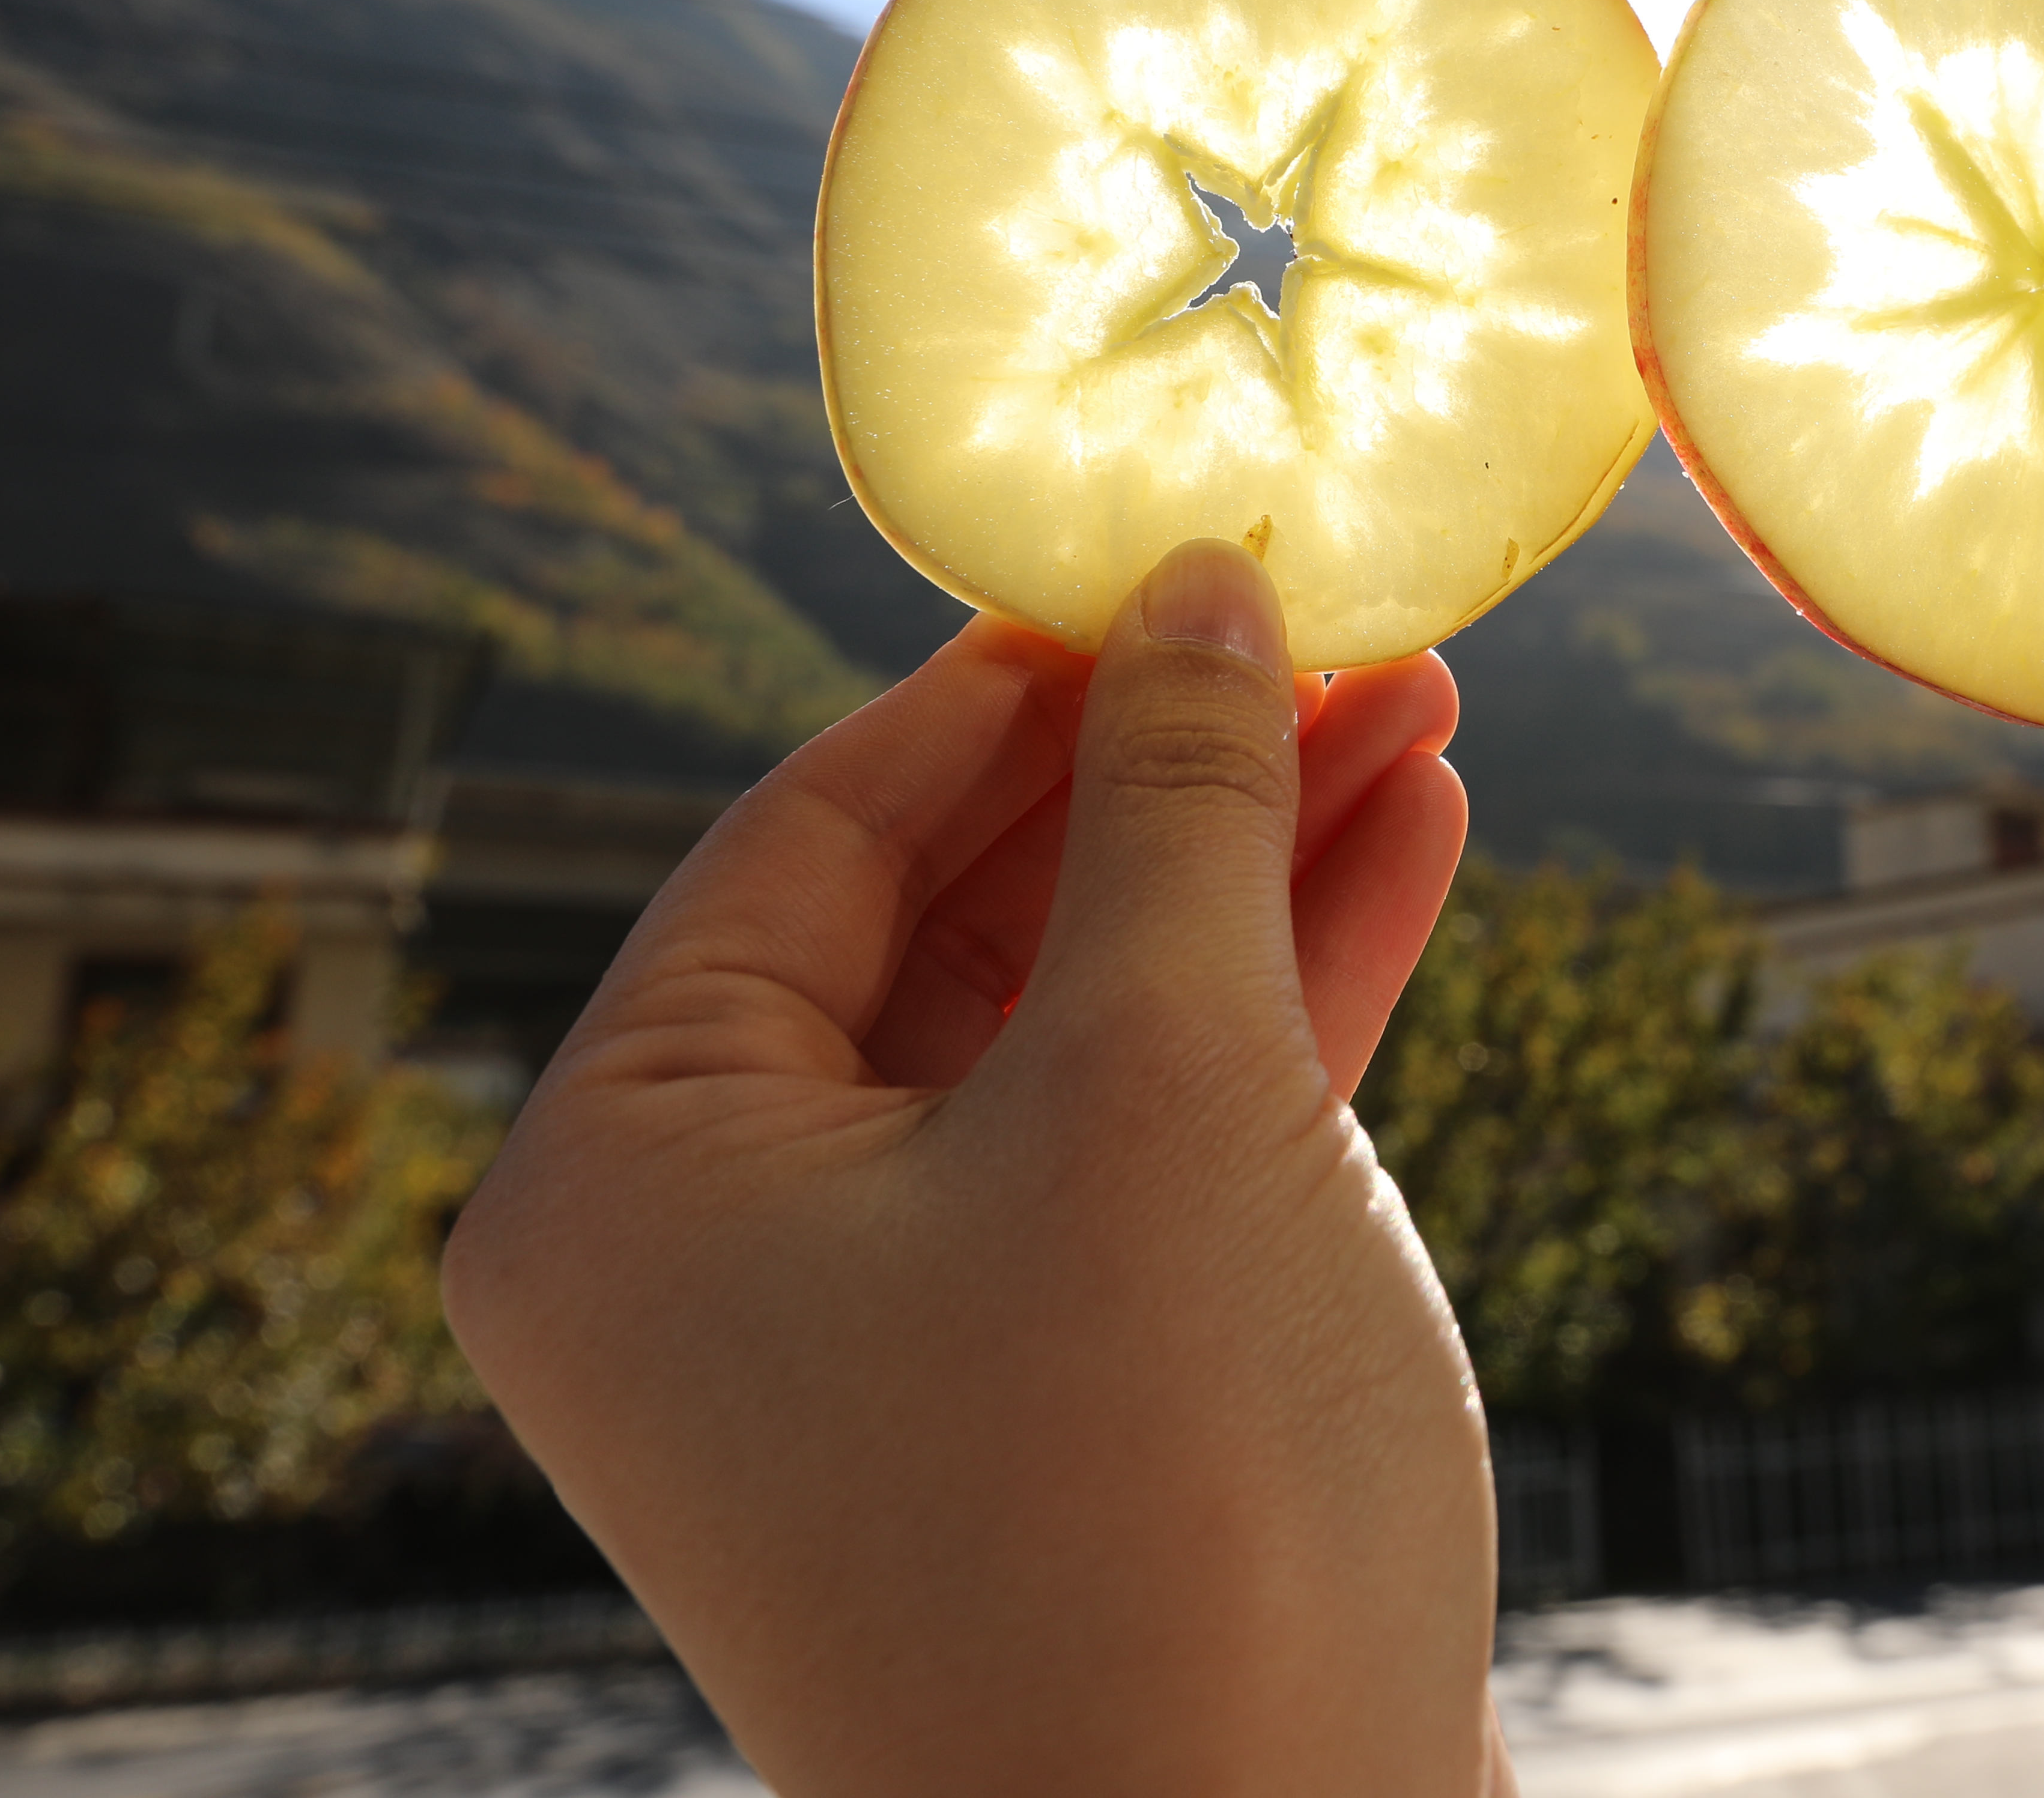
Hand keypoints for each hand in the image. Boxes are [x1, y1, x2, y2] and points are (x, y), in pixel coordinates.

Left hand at [442, 542, 1507, 1797]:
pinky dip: (1263, 1010)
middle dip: (1159, 765)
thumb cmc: (1156, 1497)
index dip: (1016, 674)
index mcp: (625, 1173)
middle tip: (1338, 619)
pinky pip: (1131, 1148)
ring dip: (1241, 865)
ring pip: (1068, 1024)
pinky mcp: (1037, 1402)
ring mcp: (881, 1340)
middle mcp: (714, 1256)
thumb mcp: (1167, 1086)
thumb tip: (1195, 594)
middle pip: (950, 914)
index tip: (1180, 546)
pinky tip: (1399, 854)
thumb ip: (1172, 810)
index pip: (813, 827)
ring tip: (1419, 702)